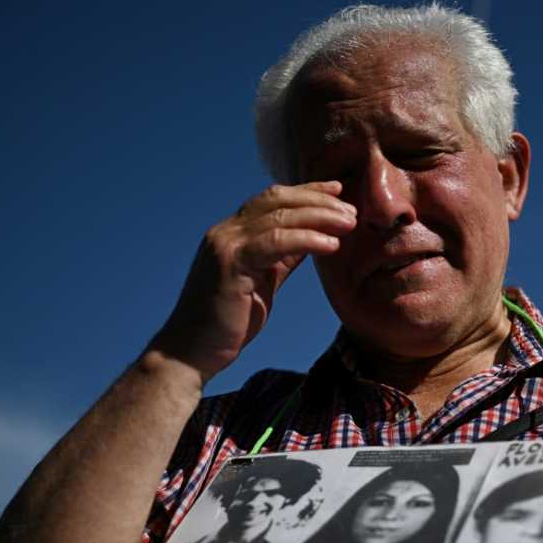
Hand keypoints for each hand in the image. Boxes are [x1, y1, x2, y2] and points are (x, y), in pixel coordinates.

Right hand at [150, 181, 355, 381]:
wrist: (191, 352)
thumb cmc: (227, 322)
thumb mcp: (263, 282)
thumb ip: (283, 259)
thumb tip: (314, 240)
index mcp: (232, 234)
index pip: (272, 200)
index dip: (306, 191)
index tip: (338, 190)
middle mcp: (226, 232)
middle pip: (277, 199)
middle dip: (318, 200)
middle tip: (351, 211)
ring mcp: (226, 245)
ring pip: (279, 216)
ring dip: (319, 217)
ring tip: (349, 225)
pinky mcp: (231, 264)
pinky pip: (275, 242)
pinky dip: (307, 239)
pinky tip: (331, 246)